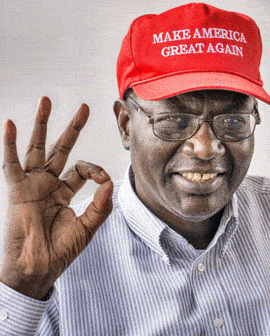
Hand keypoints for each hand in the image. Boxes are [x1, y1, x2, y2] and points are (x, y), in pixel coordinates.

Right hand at [1, 97, 112, 299]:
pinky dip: (10, 144)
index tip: (103, 180)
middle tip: (84, 107)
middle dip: (72, 128)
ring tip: (47, 100)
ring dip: (42, 124)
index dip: (96, 170)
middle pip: (61, 149)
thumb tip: (109, 182)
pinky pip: (12, 163)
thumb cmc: (61, 251)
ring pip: (37, 148)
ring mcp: (32, 184)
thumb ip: (101, 205)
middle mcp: (48, 184)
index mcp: (65, 192)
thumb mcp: (88, 227)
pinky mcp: (17, 190)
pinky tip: (12, 124)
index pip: (82, 169)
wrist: (38, 268)